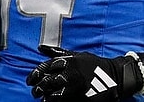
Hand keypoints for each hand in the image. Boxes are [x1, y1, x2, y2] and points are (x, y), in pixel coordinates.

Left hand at [27, 45, 143, 101]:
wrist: (114, 76)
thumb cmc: (94, 64)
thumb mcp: (77, 54)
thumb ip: (58, 52)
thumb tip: (40, 47)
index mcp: (69, 61)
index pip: (46, 66)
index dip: (36, 73)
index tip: (30, 80)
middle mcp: (71, 72)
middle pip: (48, 80)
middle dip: (38, 87)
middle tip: (34, 91)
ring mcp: (76, 85)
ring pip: (54, 92)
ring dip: (45, 95)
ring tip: (41, 98)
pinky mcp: (81, 96)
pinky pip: (63, 100)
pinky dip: (55, 101)